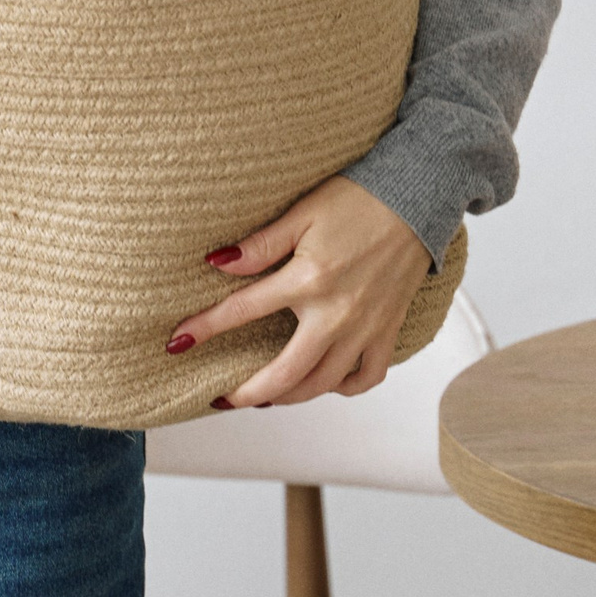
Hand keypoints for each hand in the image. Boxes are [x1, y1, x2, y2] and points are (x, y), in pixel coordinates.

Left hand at [167, 177, 432, 406]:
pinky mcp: (388, 331)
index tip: (177, 343)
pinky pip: (366, 377)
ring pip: (322, 384)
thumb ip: (260, 244)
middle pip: (284, 373)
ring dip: (289, 397)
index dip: (205, 329)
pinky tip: (323, 382)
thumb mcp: (303, 212)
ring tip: (265, 397)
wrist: (418, 197)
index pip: (242, 311)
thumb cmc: (360, 199)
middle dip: (247, 392)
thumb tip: (217, 263)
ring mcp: (365, 328)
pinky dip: (343, 388)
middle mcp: (336, 314)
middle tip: (222, 399)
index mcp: (308, 280)